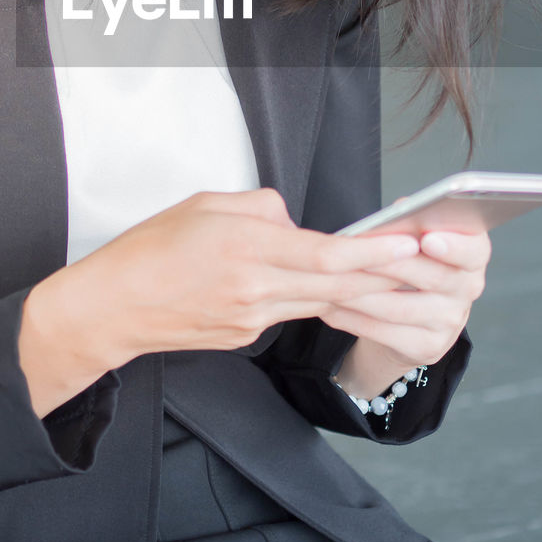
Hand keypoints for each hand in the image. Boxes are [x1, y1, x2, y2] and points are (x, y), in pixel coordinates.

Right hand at [66, 188, 420, 362]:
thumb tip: (292, 222)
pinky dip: (312, 298)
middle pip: (337, 287)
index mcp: (246, 250)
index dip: (373, 251)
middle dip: (387, 276)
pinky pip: (290, 312)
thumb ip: (260, 208)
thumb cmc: (151, 248)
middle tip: (426, 263)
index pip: (325, 253)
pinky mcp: (247, 337)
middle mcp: (256, 291)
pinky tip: (326, 286)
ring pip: (320, 302)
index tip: (408, 242)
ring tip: (396, 274)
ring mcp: (253, 320)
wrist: (114, 307)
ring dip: (358, 290)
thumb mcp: (205, 204)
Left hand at [322, 229, 491, 384]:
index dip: (454, 245)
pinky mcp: (427, 347)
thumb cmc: (410, 264)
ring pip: (401, 307)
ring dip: (362, 292)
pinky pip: (384, 332)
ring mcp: (450, 322)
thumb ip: (411, 224)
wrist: (411, 317)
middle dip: (391, 263)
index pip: (473, 249)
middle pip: (433, 277)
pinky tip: (328, 306)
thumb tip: (399, 210)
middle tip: (357, 251)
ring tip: (332, 279)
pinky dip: (352, 318)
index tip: (428, 239)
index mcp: (471, 255)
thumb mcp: (414, 238)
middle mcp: (468, 289)